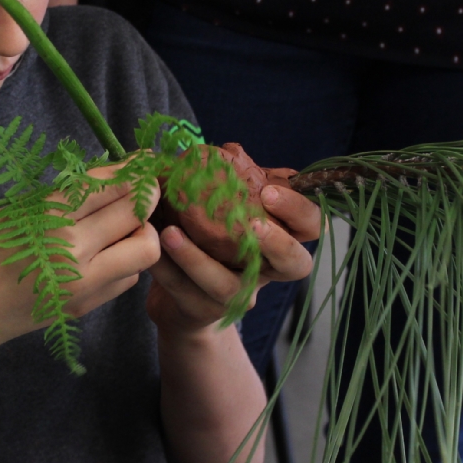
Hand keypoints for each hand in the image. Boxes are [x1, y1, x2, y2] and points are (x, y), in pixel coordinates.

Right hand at [0, 165, 162, 349]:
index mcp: (47, 218)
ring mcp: (82, 284)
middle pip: (136, 214)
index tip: (145, 161)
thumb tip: (111, 177)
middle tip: (140, 191)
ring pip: (144, 250)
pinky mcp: (86, 306)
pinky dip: (125, 261)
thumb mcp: (16, 210)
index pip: (109, 186)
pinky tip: (106, 254)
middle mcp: (71, 251)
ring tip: (121, 227)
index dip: (134, 171)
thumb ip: (63, 198)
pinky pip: (127, 277)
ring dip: (140, 233)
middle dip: (144, 198)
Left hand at [147, 185, 319, 332]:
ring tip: (171, 233)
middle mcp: (267, 271)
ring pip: (228, 285)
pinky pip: (187, 292)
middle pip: (296, 264)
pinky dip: (167, 269)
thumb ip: (234, 188)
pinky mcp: (205, 311)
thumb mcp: (225, 211)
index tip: (270, 192)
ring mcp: (239, 295)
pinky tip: (151, 248)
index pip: (312, 226)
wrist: (177, 298)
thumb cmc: (207, 241)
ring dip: (198, 258)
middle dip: (279, 243)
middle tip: (253, 223)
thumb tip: (228, 151)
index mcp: (278, 240)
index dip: (299, 210)